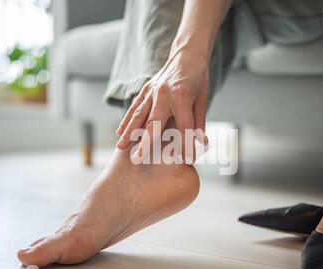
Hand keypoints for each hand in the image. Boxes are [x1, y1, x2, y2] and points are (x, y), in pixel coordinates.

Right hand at [116, 49, 209, 163]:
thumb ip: (199, 122)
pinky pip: (135, 107)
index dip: (186, 145)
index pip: (184, 127)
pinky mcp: (146, 89)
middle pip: (153, 123)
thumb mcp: (203, 99)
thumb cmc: (198, 78)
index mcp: (182, 96)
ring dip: (128, 132)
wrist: (188, 52)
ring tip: (120, 148)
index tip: (186, 161)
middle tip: (138, 159)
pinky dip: (126, 120)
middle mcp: (164, 94)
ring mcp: (152, 91)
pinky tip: (119, 133)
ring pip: (138, 115)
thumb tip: (201, 144)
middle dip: (145, 143)